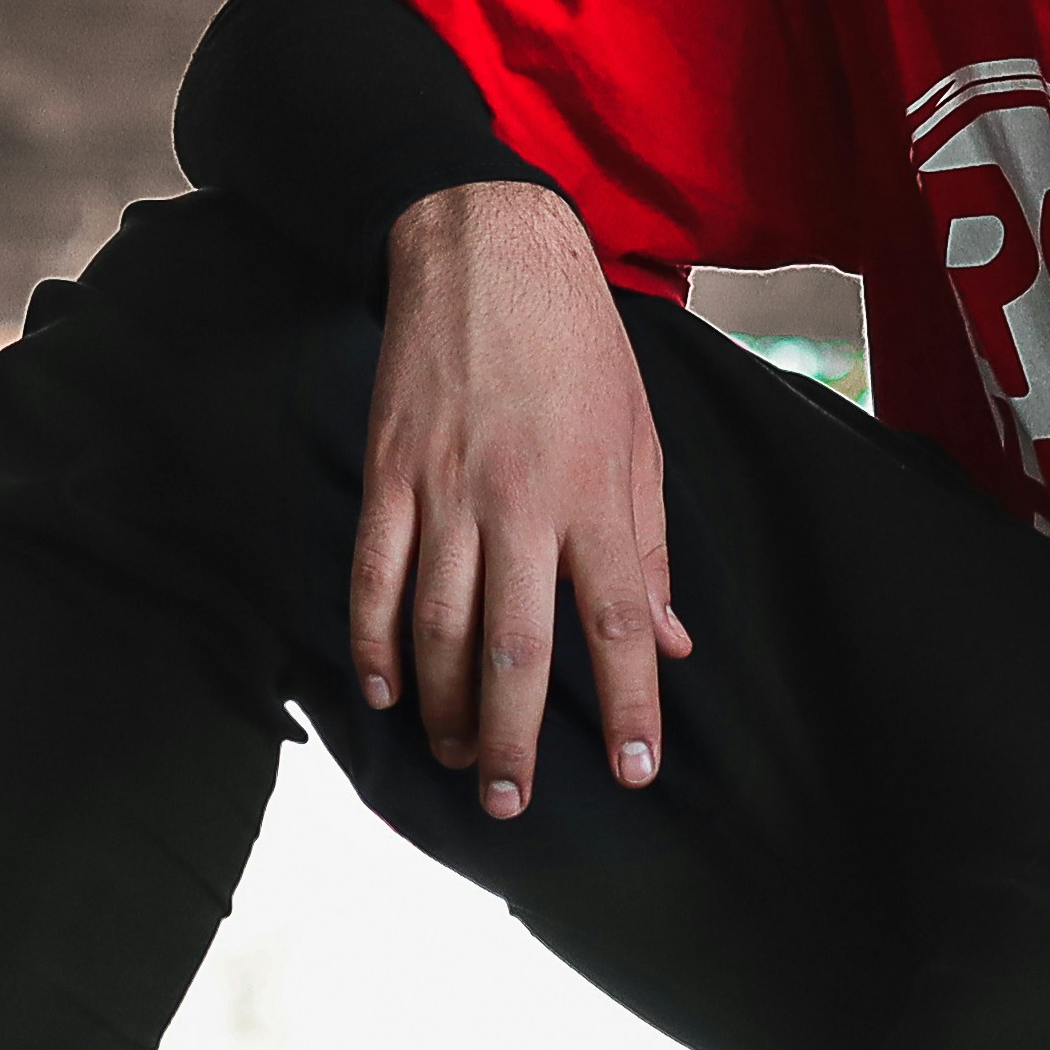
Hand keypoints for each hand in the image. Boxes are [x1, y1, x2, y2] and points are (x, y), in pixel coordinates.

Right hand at [357, 181, 689, 818]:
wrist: (485, 247)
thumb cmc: (578, 345)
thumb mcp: (641, 435)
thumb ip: (650, 543)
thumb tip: (673, 638)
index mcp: (596, 493)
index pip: (618, 622)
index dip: (628, 704)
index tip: (636, 770)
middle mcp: (522, 500)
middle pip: (517, 647)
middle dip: (514, 739)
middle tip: (511, 802)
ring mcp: (446, 488)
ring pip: (440, 625)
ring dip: (443, 707)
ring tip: (453, 759)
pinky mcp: (389, 472)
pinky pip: (375, 577)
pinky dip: (377, 642)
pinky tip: (387, 692)